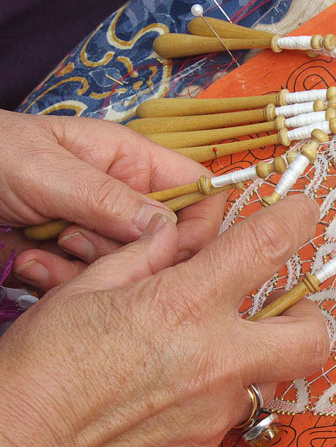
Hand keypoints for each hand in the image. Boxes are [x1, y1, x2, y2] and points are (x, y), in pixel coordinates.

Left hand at [0, 109, 224, 288]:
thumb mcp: (45, 170)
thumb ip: (107, 198)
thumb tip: (166, 228)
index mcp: (129, 160)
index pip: (194, 189)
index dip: (195, 223)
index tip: (171, 250)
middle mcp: (121, 198)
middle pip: (164, 242)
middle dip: (126, 254)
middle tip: (77, 241)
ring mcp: (96, 233)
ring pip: (126, 271)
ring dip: (85, 271)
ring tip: (44, 249)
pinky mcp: (71, 263)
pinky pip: (89, 287)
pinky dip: (58, 283)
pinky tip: (28, 264)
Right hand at [0, 195, 328, 446]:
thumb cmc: (43, 370)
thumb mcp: (88, 289)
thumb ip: (145, 256)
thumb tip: (178, 234)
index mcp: (185, 304)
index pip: (268, 246)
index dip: (297, 219)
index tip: (303, 212)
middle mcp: (216, 360)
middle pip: (313, 337)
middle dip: (312, 318)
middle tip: (286, 310)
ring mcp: (215, 413)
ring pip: (266, 379)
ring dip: (247, 362)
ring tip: (194, 359)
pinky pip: (226, 417)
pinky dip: (209, 401)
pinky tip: (165, 398)